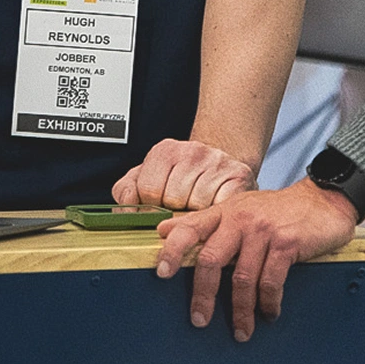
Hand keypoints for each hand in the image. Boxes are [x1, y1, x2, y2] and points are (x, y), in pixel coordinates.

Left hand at [112, 137, 254, 208]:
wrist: (219, 165)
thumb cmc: (180, 178)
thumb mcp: (148, 179)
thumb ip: (127, 192)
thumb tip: (124, 210)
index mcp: (165, 150)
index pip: (147, 190)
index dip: (151, 207)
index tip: (158, 207)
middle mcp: (193, 150)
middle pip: (174, 199)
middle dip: (175, 211)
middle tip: (181, 207)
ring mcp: (218, 161)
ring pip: (197, 205)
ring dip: (196, 213)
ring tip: (197, 207)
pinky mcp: (240, 174)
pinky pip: (221, 206)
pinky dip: (216, 213)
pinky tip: (213, 206)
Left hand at [155, 179, 358, 340]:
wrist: (324, 200)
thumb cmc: (280, 210)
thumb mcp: (240, 208)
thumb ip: (206, 222)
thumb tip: (165, 231)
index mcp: (225, 211)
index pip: (190, 227)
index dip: (173, 250)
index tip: (161, 274)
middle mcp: (240, 218)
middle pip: (210, 259)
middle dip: (203, 295)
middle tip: (199, 320)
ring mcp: (264, 230)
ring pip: (242, 278)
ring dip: (241, 311)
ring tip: (241, 331)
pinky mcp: (286, 243)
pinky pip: (270, 282)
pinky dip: (268, 304)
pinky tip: (269, 313)